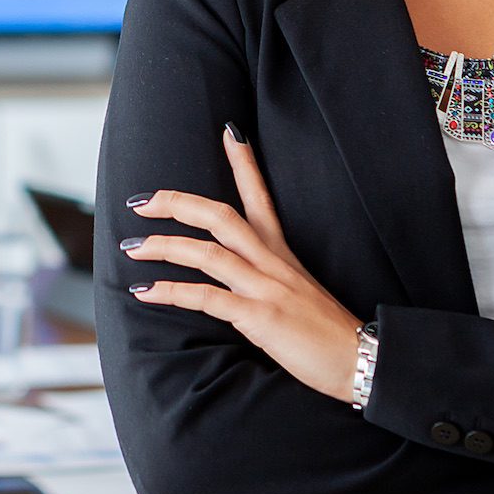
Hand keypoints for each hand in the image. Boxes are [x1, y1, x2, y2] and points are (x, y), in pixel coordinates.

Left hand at [123, 124, 363, 401]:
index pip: (261, 198)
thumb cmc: (328, 334)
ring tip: (132, 247)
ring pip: (207, 252)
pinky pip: (207, 298)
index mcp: (282, 255)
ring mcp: (266, 288)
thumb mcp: (299, 294)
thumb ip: (270, 279)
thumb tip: (241, 278)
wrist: (362, 361)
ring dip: (164, 246)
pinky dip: (173, 292)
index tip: (229, 131)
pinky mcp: (260, 317)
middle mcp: (272, 263)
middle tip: (141, 201)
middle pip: (221, 216)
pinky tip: (147, 292)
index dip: (245, 164)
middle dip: (177, 203)